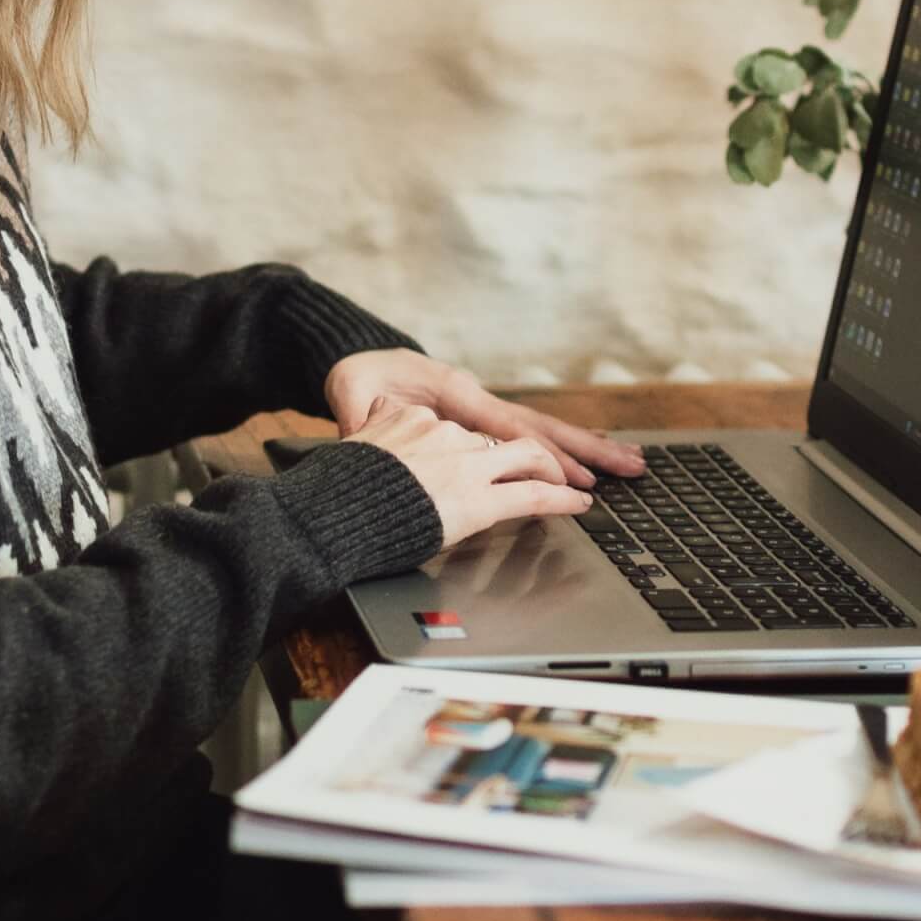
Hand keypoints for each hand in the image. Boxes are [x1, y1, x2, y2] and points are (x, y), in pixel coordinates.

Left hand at [323, 349, 646, 489]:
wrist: (360, 352)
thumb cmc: (358, 373)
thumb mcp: (353, 393)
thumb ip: (366, 418)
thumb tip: (368, 438)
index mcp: (456, 392)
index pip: (510, 429)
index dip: (546, 455)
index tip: (579, 478)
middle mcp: (479, 398)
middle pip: (543, 426)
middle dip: (589, 449)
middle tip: (633, 466)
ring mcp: (484, 407)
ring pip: (544, 429)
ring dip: (588, 446)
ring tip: (630, 462)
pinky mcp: (482, 417)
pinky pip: (530, 433)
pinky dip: (564, 445)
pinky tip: (591, 456)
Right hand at [344, 397, 593, 548]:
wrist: (330, 501)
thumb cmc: (336, 479)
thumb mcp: (355, 437)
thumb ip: (370, 428)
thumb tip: (366, 427)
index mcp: (421, 418)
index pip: (470, 426)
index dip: (495, 438)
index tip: (507, 448)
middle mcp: (450, 432)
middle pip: (514, 430)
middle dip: (556, 444)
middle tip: (591, 452)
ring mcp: (467, 461)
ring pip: (532, 454)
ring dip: (565, 467)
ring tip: (589, 478)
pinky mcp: (477, 496)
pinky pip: (532, 494)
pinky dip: (561, 497)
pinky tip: (579, 501)